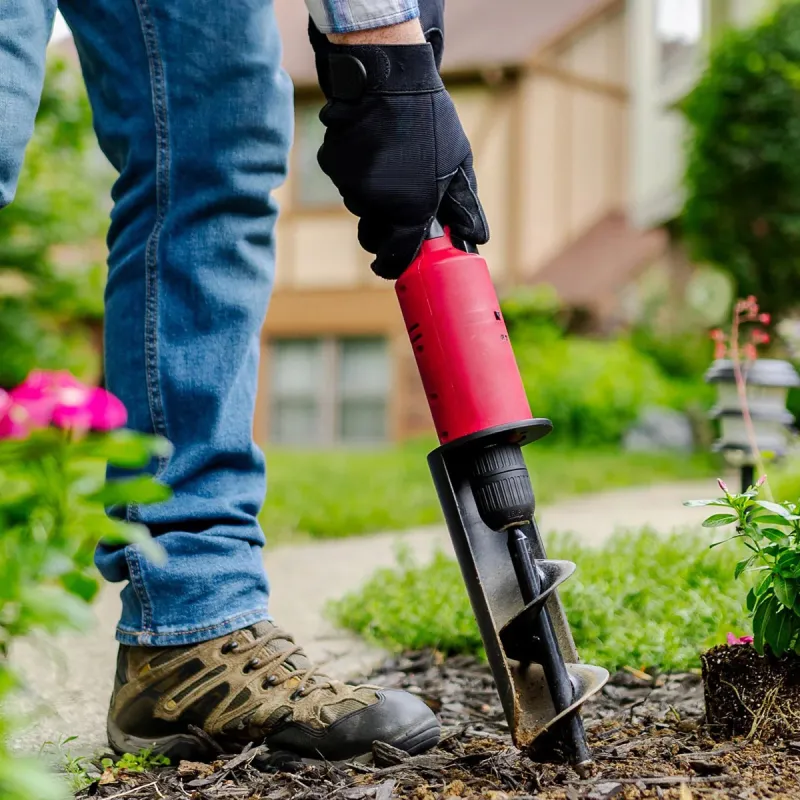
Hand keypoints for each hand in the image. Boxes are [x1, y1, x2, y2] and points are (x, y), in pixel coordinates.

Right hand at [308, 17, 488, 279]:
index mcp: (411, 209)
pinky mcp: (333, 165)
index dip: (393, 264)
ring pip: (359, 205)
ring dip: (372, 195)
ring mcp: (350, 185)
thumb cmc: (429, 121)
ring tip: (390, 160)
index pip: (395, 255)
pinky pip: (344, 180)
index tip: (391, 264)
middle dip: (383, 229)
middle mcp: (377, 204)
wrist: (388, 76)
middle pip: (372, 236)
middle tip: (397, 205)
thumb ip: (464, 207)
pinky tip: (371, 146)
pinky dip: (355, 171)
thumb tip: (475, 240)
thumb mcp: (458, 164)